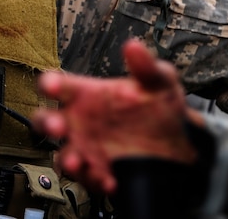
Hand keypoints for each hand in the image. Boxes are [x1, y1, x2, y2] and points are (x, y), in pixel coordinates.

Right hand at [34, 38, 200, 193]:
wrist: (180, 140)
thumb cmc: (161, 105)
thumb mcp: (159, 82)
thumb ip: (146, 66)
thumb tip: (133, 46)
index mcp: (88, 94)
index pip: (59, 86)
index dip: (50, 84)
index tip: (53, 86)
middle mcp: (81, 121)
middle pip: (46, 122)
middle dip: (47, 124)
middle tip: (58, 127)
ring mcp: (87, 148)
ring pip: (63, 155)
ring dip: (67, 160)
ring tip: (77, 162)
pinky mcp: (98, 171)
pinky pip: (87, 179)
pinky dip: (95, 180)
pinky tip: (109, 179)